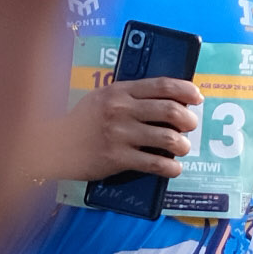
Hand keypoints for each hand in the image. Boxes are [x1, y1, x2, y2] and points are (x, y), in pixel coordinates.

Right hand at [69, 69, 203, 184]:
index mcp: (120, 91)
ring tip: (183, 148)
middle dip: (188, 119)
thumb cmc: (81, 121)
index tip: (197, 97)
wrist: (55, 146)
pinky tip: (174, 168)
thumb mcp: (101, 97)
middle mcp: (122, 110)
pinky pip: (154, 163)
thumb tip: (164, 100)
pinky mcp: (118, 158)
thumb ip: (128, 96)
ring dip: (182, 145)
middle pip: (169, 111)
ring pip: (167, 138)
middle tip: (191, 126)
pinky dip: (170, 167)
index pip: (161, 85)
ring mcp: (121, 135)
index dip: (185, 90)